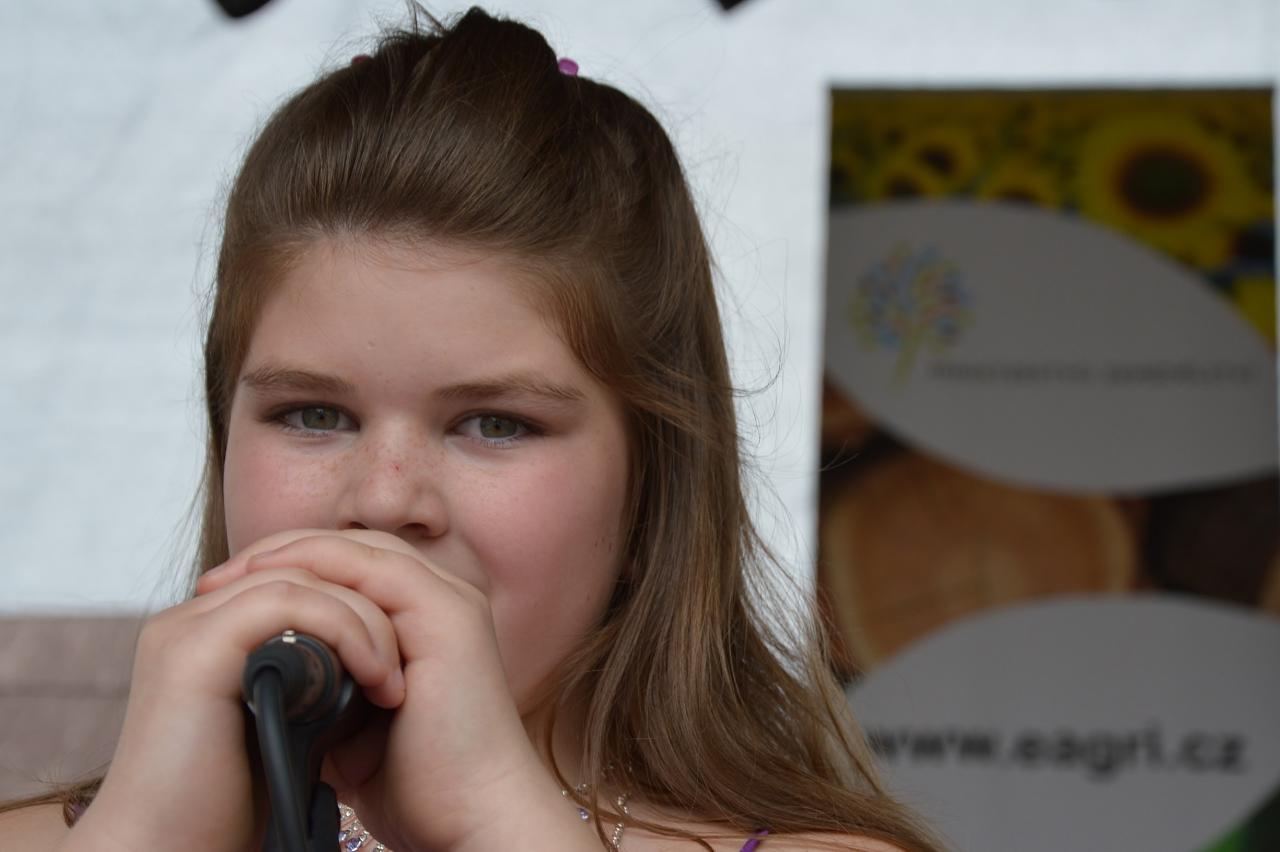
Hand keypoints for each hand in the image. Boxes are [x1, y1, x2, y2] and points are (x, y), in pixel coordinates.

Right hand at [67, 531, 403, 851]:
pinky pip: (285, 603)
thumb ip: (312, 681)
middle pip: (301, 567)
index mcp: (212, 634)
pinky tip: (373, 674)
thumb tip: (372, 660)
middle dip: (367, 603)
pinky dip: (341, 628)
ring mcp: (188, 630)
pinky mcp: (195, 650)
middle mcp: (193, 621)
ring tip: (393, 679)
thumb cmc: (229, 810)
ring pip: (299, 578)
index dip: (358, 603)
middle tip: (406, 661)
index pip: (299, 578)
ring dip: (364, 620)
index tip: (401, 654)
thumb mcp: (288, 727)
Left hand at [199, 530, 548, 851]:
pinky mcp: (447, 615)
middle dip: (278, 554)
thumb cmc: (421, 785)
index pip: (350, 566)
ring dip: (289, 554)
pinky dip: (318, 568)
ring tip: (231, 577)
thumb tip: (261, 672)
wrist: (473, 820)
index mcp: (425, 618)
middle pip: (351, 546)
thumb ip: (323, 683)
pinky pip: (373, 568)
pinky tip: (272, 584)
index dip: (287, 570)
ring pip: (358, 548)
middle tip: (215, 579)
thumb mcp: (353, 723)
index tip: (224, 596)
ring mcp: (450, 601)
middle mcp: (444, 597)